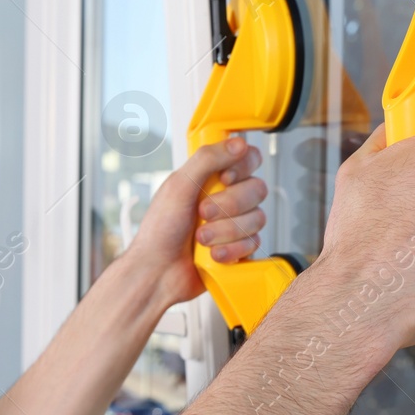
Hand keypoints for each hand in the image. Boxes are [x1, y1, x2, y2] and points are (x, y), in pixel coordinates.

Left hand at [125, 135, 267, 307]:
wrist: (157, 272)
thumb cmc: (159, 232)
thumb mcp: (178, 186)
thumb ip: (207, 159)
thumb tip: (238, 142)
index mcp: (210, 178)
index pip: (248, 159)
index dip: (242, 167)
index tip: (224, 178)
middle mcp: (225, 198)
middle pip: (257, 189)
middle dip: (229, 205)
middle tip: (202, 213)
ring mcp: (233, 223)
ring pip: (257, 218)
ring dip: (226, 231)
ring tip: (201, 238)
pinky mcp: (239, 247)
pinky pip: (254, 243)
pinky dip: (232, 250)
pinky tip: (213, 254)